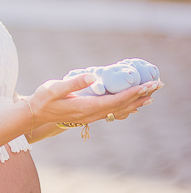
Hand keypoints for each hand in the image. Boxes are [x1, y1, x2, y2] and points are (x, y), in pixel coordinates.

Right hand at [28, 73, 162, 127]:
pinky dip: (126, 106)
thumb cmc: (43, 99)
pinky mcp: (90, 113)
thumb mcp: (55, 88)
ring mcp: (91, 115)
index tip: (146, 86)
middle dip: (139, 95)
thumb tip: (94, 77)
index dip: (132, 93)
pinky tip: (132, 104)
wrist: (36, 114)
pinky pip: (113, 110)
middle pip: (122, 106)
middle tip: (156, 86)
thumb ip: (74, 82)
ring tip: (150, 95)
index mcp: (86, 107)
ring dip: (135, 101)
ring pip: (119, 109)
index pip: (115, 100)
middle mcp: (92, 113)